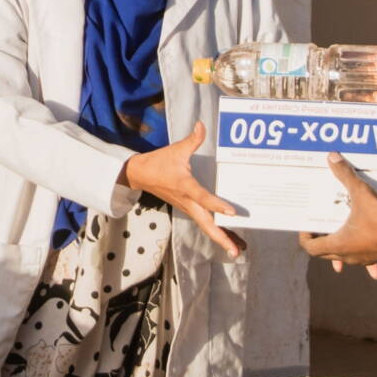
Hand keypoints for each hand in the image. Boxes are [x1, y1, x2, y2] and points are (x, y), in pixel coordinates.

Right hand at [122, 122, 243, 257]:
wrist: (140, 175)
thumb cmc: (159, 162)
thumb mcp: (176, 150)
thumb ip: (193, 139)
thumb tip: (202, 125)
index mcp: (185, 186)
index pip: (203, 198)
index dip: (217, 205)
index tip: (232, 213)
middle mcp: (187, 201)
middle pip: (206, 224)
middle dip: (220, 237)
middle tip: (235, 251)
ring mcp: (187, 207)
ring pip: (205, 226)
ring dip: (220, 238)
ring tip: (236, 250)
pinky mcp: (187, 208)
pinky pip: (203, 222)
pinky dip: (214, 231)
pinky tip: (226, 237)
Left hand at [298, 155, 376, 278]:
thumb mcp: (362, 193)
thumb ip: (346, 176)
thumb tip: (332, 157)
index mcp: (339, 244)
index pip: (311, 248)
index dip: (305, 236)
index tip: (307, 225)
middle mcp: (349, 256)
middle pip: (325, 253)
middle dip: (320, 239)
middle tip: (319, 224)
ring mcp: (364, 259)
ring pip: (345, 257)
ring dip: (340, 247)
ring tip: (339, 233)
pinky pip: (369, 259)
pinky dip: (365, 253)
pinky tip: (369, 245)